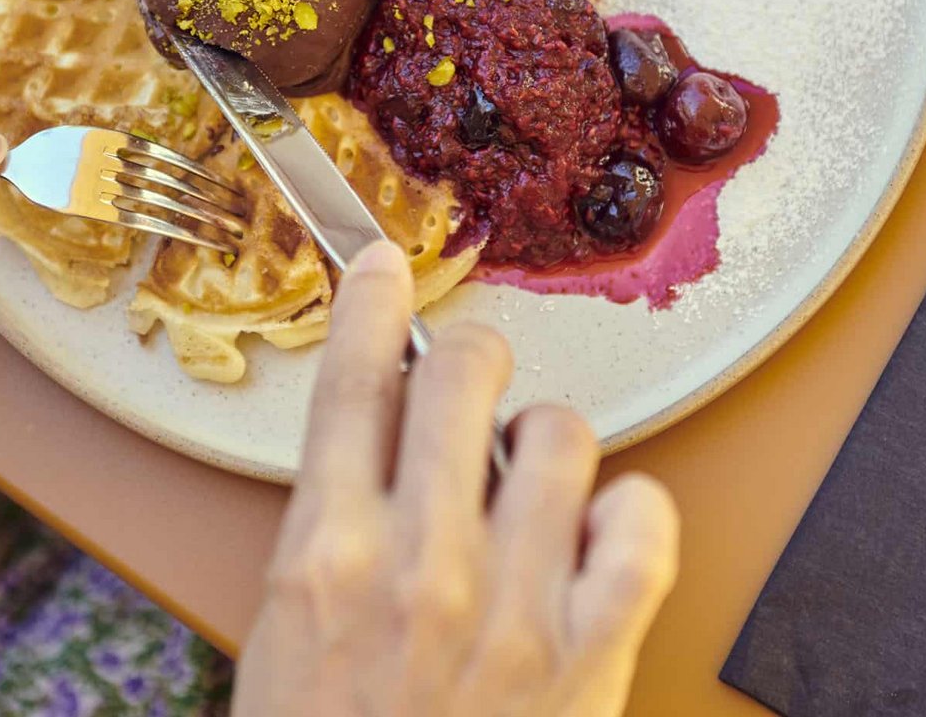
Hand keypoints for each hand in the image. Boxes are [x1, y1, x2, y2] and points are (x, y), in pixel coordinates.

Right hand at [234, 242, 679, 716]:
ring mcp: (515, 607)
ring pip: (561, 433)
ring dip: (547, 442)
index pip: (349, 385)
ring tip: (532, 481)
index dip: (371, 306)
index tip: (385, 271)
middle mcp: (421, 565)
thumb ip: (325, 547)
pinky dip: (631, 514)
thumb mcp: (282, 653)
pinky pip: (643, 523)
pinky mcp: (595, 653)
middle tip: (469, 381)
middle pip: (460, 377)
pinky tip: (602, 534)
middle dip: (467, 360)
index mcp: (323, 561)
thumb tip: (372, 456)